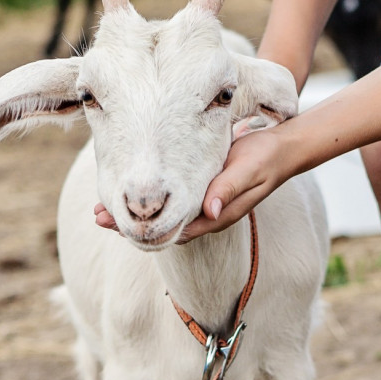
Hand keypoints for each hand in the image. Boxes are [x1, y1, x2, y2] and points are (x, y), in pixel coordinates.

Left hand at [93, 117, 296, 240]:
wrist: (283, 148)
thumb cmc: (264, 157)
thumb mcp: (247, 169)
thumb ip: (228, 189)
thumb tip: (209, 211)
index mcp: (216, 215)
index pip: (173, 231)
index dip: (143, 230)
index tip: (114, 224)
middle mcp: (207, 214)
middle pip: (163, 227)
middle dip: (129, 224)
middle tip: (97, 216)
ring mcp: (204, 203)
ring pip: (164, 215)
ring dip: (135, 212)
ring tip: (103, 207)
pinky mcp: (202, 190)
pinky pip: (171, 201)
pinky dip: (150, 199)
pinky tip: (133, 192)